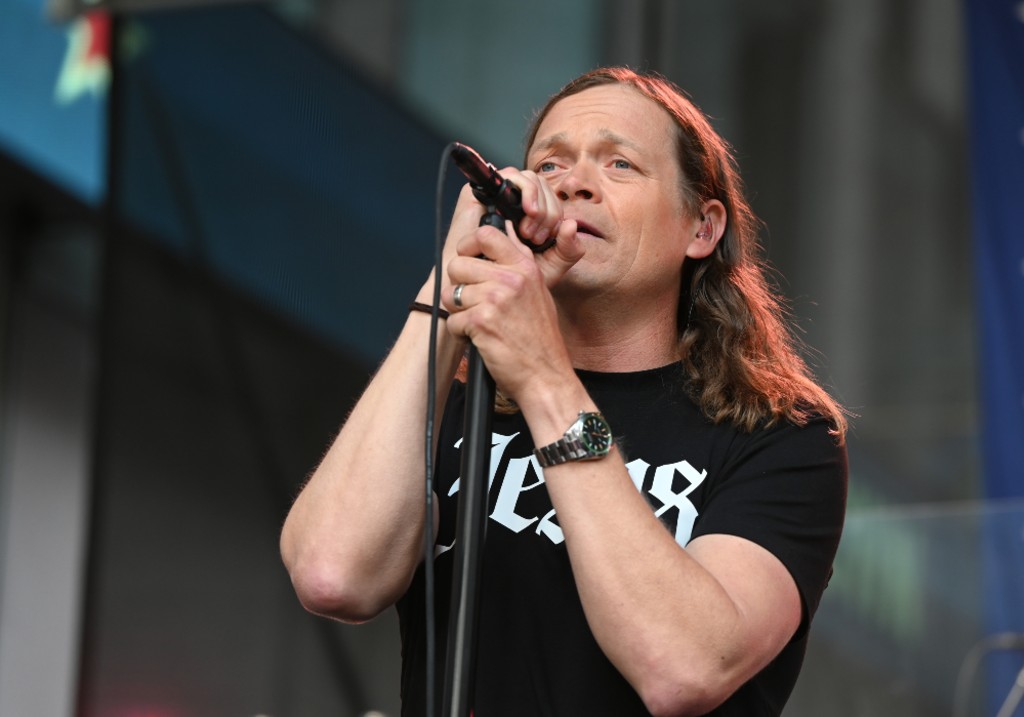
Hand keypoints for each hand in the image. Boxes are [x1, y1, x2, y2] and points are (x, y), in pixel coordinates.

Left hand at [442, 190, 581, 401]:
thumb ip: (518, 265)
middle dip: (459, 285)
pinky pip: (453, 320)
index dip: (468, 246)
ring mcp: (496, 299)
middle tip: (474, 303)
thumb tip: (502, 235)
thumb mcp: (537, 292)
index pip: (486, 234)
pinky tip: (480, 338)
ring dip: (458, 311)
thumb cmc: (540, 340)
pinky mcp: (482, 322)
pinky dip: (461, 333)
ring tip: (479, 322)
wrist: (546, 376)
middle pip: (458, 264)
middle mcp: (511, 278)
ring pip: (450, 293)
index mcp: (525, 267)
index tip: (468, 259)